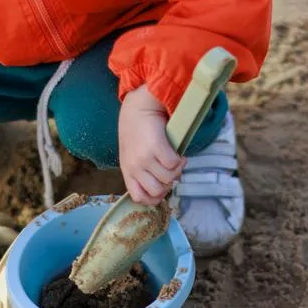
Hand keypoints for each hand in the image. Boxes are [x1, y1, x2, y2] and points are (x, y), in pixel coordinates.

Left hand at [118, 85, 183, 205]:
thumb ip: (143, 171)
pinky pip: (173, 164)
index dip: (154, 198)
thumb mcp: (133, 155)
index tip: (163, 186)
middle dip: (169, 184)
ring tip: (176, 160)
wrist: (138, 108)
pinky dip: (180, 161)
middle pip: (157, 191)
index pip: (139, 198)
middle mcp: (134, 167)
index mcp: (127, 171)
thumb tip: (166, 185)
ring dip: (177, 170)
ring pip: (168, 178)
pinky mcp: (156, 147)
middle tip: (171, 171)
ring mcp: (144, 158)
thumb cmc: (137, 131)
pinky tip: (179, 154)